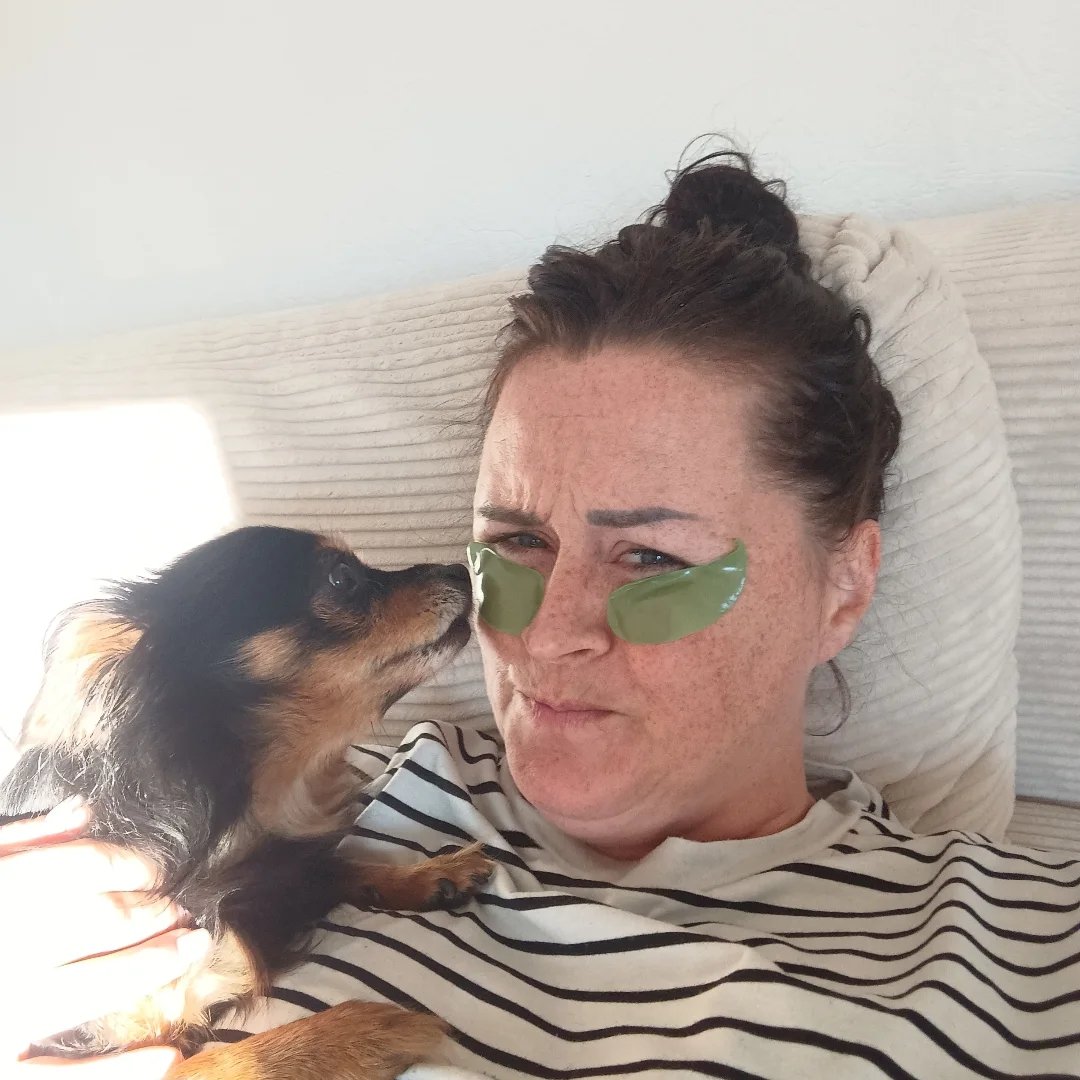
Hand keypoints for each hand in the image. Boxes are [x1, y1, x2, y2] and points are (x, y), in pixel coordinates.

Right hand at [0, 799, 211, 1076]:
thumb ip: (14, 842)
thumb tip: (81, 814)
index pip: (77, 867)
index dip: (127, 863)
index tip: (152, 867)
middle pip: (99, 920)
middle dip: (151, 912)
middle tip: (180, 910)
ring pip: (93, 988)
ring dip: (153, 967)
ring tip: (192, 949)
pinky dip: (115, 1075)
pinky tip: (163, 1058)